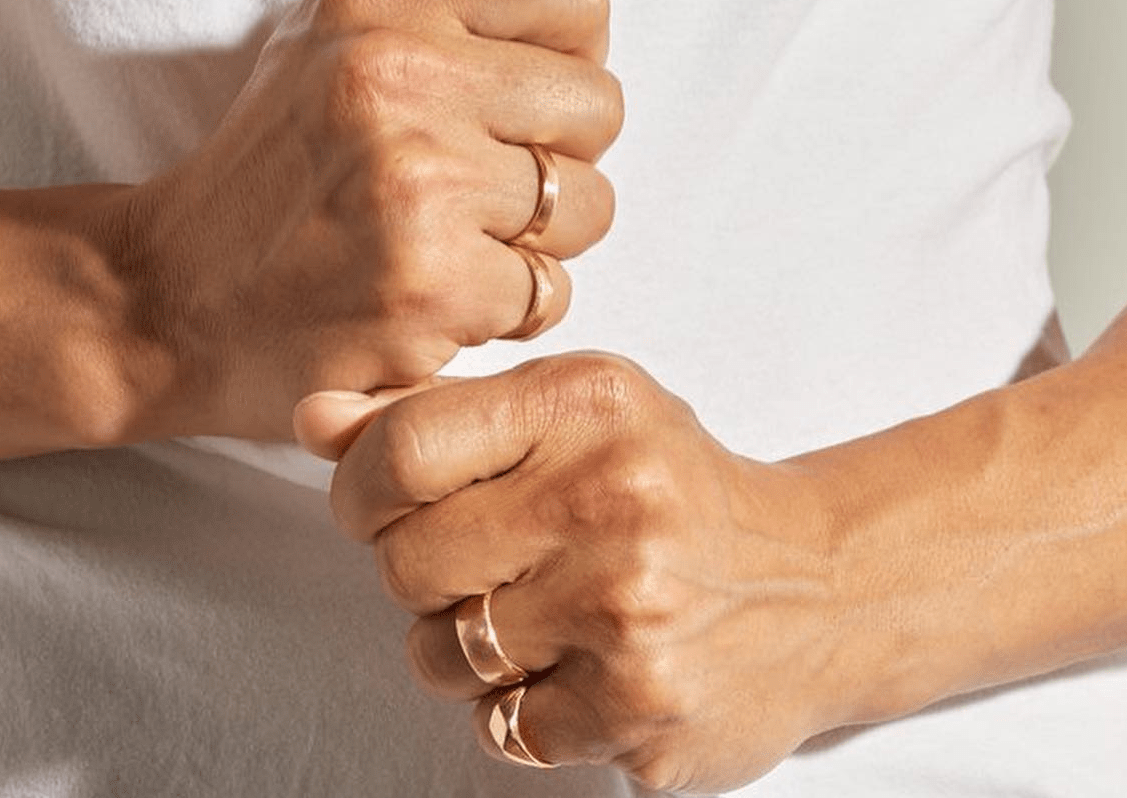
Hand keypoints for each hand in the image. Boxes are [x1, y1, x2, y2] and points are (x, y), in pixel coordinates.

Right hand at [114, 0, 624, 440]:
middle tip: (476, 178)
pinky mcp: (428, 283)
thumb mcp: (360, 30)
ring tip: (453, 237)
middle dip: (557, 153)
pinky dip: (506, 307)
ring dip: (538, 239)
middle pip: (600, 104)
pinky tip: (437, 294)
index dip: (566, 55)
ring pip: (590, 206)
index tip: (507, 93)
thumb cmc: (279, 159)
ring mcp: (414, 181)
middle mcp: (398, 73)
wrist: (171, 297)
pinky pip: (551, 291)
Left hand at [298, 353, 848, 794]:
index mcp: (587, 403)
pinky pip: (498, 725)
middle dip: (422, 567)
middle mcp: (611, 501)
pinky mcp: (640, 713)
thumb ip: (434, 411)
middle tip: (486, 555)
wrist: (814, 583)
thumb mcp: (568, 411)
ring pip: (439, 651)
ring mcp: (629, 614)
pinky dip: (517, 702)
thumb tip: (312, 417)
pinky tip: (576, 660)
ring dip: (464, 641)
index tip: (378, 503)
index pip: (403, 449)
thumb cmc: (669, 482)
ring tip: (536, 609)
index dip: (361, 486)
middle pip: (407, 561)